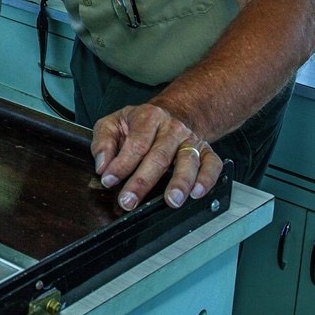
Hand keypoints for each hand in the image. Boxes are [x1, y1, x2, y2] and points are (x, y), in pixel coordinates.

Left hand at [90, 102, 222, 211]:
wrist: (175, 113)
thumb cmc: (141, 123)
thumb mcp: (114, 123)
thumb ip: (103, 142)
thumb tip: (102, 165)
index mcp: (148, 117)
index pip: (136, 143)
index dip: (121, 164)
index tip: (109, 180)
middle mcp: (172, 128)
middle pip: (159, 156)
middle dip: (143, 181)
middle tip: (129, 201)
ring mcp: (191, 140)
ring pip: (187, 160)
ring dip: (180, 182)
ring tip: (172, 200)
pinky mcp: (206, 151)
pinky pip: (212, 164)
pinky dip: (207, 179)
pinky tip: (197, 193)